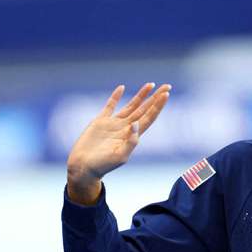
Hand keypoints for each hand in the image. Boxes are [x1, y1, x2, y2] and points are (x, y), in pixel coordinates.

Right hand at [66, 82, 170, 203]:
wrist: (84, 167)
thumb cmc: (102, 165)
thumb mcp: (120, 156)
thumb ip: (131, 141)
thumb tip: (136, 123)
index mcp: (132, 136)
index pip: (149, 118)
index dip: (157, 106)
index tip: (166, 95)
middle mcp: (125, 128)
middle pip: (144, 110)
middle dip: (155, 98)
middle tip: (167, 86)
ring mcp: (114, 124)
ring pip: (131, 106)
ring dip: (141, 95)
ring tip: (151, 84)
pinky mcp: (100, 122)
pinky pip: (110, 106)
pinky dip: (115, 96)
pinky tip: (122, 88)